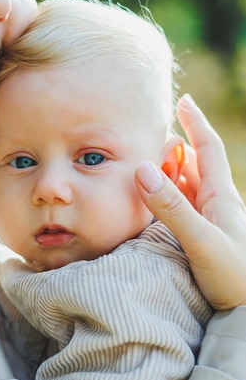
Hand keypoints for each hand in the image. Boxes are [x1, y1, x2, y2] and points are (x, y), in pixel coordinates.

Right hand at [134, 94, 245, 309]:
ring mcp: (211, 225)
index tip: (183, 101)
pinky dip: (168, 200)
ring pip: (187, 189)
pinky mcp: (205, 242)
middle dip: (176, 147)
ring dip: (170, 173)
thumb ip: (172, 207)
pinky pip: (183, 211)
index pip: (206, 149)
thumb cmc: (236, 278)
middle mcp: (217, 207)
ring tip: (150, 163)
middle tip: (154, 136)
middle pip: (194, 166)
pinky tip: (156, 204)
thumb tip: (143, 169)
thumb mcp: (203, 241)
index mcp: (220, 198)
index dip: (195, 123)